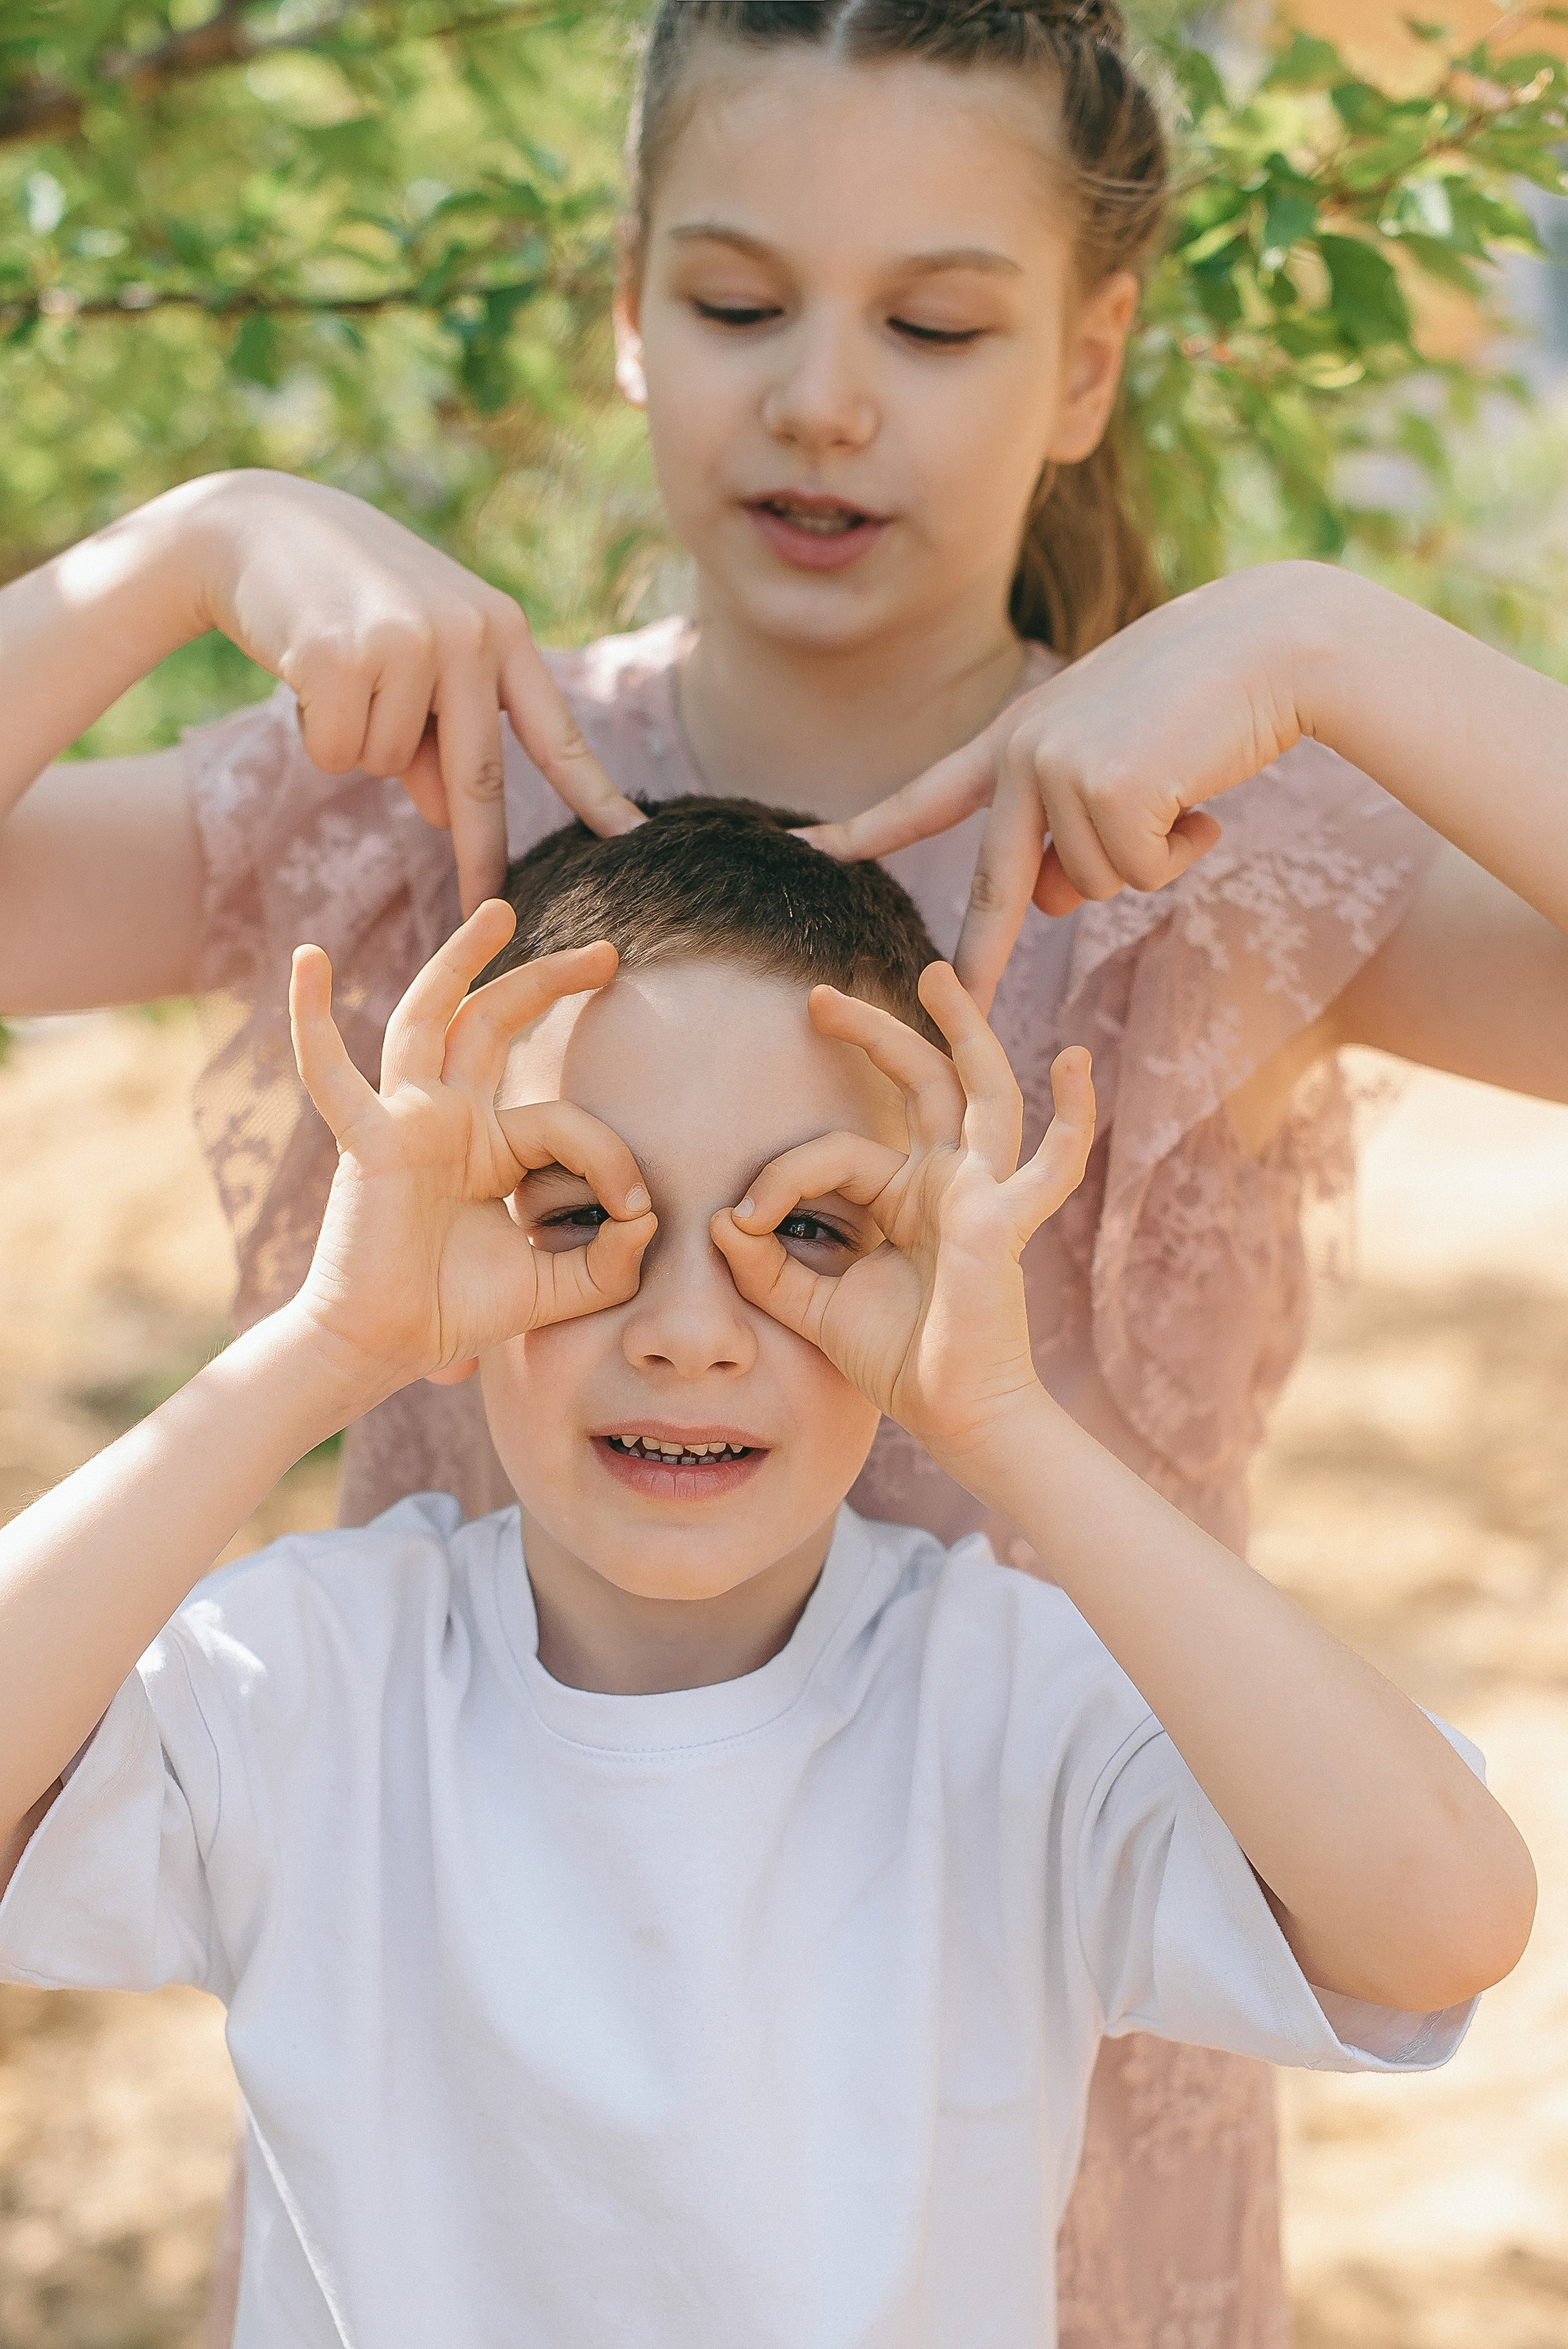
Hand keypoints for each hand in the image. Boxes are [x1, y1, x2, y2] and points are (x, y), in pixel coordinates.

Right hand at [191, 472, 645, 911]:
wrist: (257, 524)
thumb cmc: (349, 601)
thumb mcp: (418, 659)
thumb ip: (443, 735)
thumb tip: (450, 817)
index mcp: (502, 631)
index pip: (557, 734)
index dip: (596, 796)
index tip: (635, 844)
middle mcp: (467, 634)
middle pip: (481, 777)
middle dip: (480, 853)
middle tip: (483, 910)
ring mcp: (406, 643)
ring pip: (387, 765)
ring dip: (356, 740)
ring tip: (336, 671)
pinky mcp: (340, 657)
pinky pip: (337, 754)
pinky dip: (312, 732)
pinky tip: (302, 671)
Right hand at [288, 904, 655, 1400]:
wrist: (386, 1349)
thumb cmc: (458, 1313)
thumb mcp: (558, 1286)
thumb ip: (612, 1259)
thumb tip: (649, 1218)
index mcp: (488, 1146)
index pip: (565, 1120)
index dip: (611, 1158)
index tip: (636, 1213)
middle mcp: (447, 1120)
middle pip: (496, 1024)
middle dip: (550, 981)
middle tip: (608, 952)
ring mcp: (404, 1121)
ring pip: (434, 1018)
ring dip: (461, 959)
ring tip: (498, 909)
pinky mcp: (366, 1140)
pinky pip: (329, 1071)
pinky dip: (312, 1015)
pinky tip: (308, 959)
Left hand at [711, 964, 1094, 1478]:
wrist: (952, 1417)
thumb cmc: (899, 1362)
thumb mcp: (815, 1307)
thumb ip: (767, 1267)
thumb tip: (721, 1220)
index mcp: (905, 1195)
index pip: (835, 1153)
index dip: (781, 1176)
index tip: (741, 1221)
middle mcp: (948, 1180)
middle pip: (915, 1082)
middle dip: (871, 1032)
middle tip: (817, 997)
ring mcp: (984, 1193)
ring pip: (980, 1091)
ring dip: (965, 1031)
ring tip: (940, 975)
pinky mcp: (1005, 1221)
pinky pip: (1052, 1162)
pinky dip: (1073, 1113)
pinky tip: (1077, 1060)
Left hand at [798, 567, 1327, 1009]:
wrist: (1271, 643)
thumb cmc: (1200, 701)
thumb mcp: (1116, 766)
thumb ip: (1072, 833)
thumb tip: (1056, 905)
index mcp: (1014, 738)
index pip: (927, 795)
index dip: (867, 830)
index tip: (808, 850)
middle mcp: (1021, 755)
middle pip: (995, 886)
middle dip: (980, 959)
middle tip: (951, 1004)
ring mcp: (1058, 770)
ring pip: (1096, 885)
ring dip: (1152, 855)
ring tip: (1183, 785)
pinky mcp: (1106, 790)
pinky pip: (1139, 874)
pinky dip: (1181, 850)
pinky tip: (1202, 794)